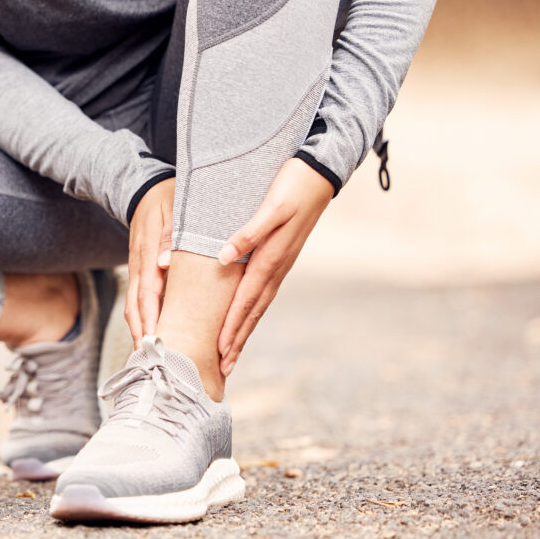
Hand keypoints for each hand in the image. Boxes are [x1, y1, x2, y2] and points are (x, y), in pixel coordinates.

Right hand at [125, 177, 174, 345]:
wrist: (145, 186)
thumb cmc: (168, 196)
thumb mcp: (174, 208)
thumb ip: (170, 236)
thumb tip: (164, 264)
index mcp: (147, 251)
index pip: (147, 291)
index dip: (150, 317)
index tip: (154, 340)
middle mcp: (139, 263)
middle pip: (135, 305)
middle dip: (142, 332)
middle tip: (150, 359)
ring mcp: (137, 267)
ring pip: (133, 304)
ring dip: (139, 329)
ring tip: (148, 355)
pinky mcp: (139, 269)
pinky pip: (139, 297)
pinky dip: (143, 317)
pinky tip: (152, 333)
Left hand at [216, 158, 333, 374]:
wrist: (319, 171)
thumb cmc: (292, 186)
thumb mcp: (270, 207)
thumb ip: (248, 233)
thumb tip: (223, 258)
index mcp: (271, 258)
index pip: (246, 301)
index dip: (232, 327)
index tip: (219, 351)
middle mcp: (277, 266)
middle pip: (253, 311)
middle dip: (238, 339)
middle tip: (223, 367)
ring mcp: (281, 262)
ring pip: (259, 304)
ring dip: (245, 329)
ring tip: (232, 352)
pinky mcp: (282, 255)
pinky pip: (264, 290)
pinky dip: (252, 309)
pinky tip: (246, 315)